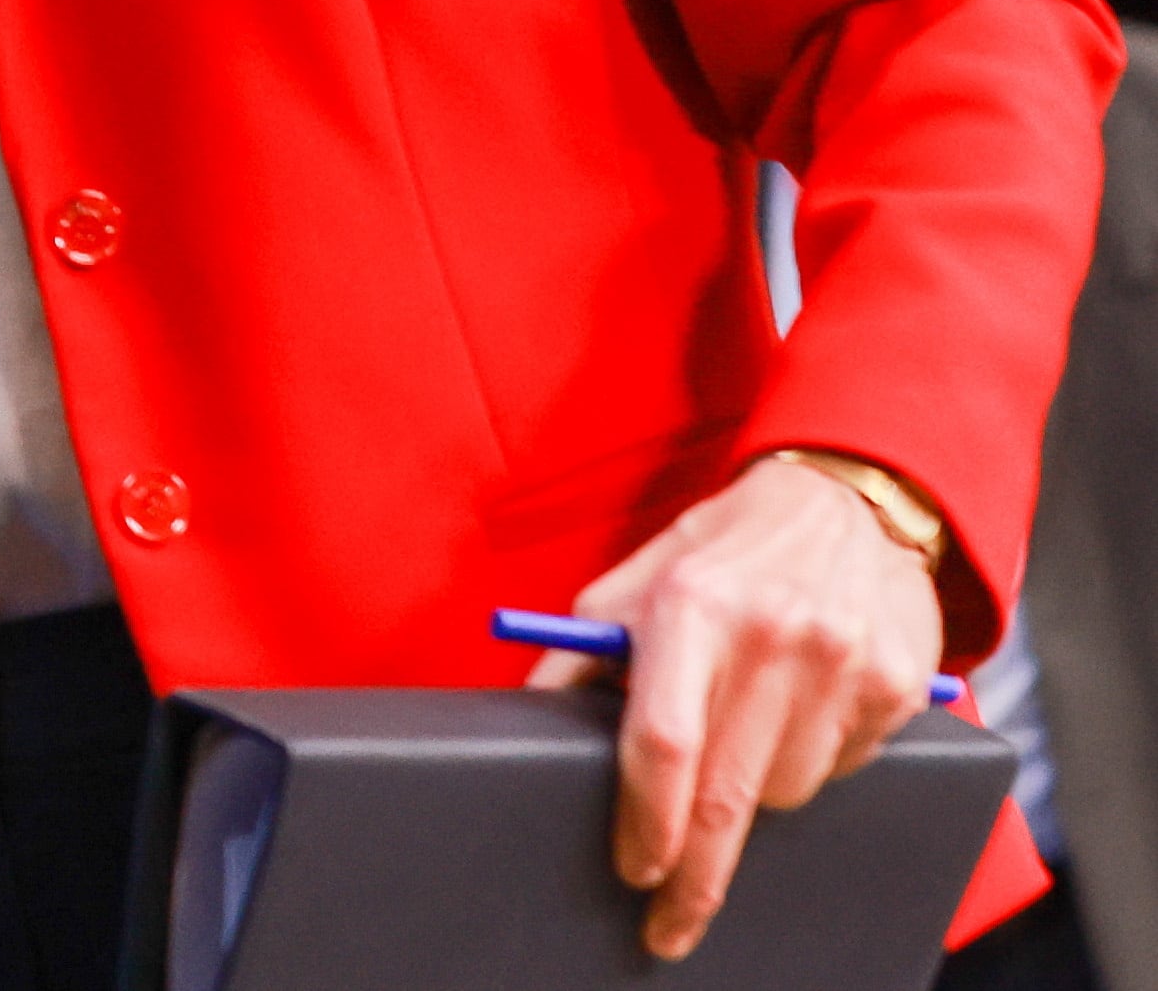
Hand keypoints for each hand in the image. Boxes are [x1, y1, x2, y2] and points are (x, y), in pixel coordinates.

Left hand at [527, 455, 944, 958]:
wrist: (844, 501)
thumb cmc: (721, 550)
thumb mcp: (634, 582)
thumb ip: (581, 655)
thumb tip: (524, 721)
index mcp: (691, 605)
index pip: (663, 742)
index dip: (647, 821)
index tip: (635, 872)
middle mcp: (772, 634)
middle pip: (729, 793)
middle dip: (696, 874)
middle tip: (670, 922)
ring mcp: (842, 661)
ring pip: (788, 793)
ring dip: (754, 799)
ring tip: (741, 742)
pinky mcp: (899, 685)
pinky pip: (843, 770)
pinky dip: (812, 766)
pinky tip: (797, 718)